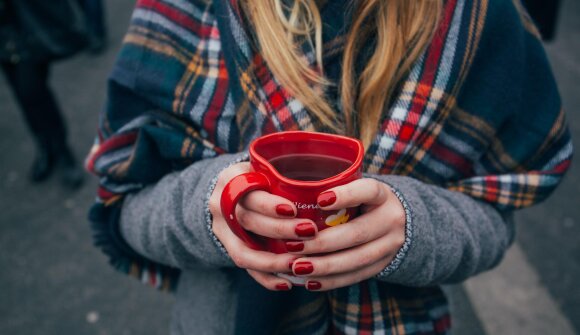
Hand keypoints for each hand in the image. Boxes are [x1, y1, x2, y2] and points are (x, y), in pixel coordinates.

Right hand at [208, 162, 318, 290]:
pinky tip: (287, 283)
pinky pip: (245, 268)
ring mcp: (221, 229)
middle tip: (309, 232)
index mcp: (232, 179)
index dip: (269, 204)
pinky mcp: (227, 248)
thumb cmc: (259, 177)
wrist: (228, 192)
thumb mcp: (264, 167)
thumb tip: (329, 185)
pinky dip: (266, 277)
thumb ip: (284, 174)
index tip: (293, 209)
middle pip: (247, 221)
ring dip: (272, 261)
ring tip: (298, 265)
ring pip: (243, 251)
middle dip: (279, 230)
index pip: (248, 192)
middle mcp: (221, 204)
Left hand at [288, 178, 405, 290]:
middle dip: (323, 242)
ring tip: (298, 267)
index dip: (346, 195)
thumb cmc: (363, 201)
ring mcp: (390, 245)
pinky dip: (332, 280)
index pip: (368, 191)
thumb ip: (334, 189)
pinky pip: (356, 275)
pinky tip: (310, 281)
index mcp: (382, 195)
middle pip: (357, 233)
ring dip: (324, 266)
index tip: (319, 200)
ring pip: (357, 259)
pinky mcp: (383, 265)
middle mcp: (391, 219)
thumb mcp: (356, 189)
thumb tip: (292, 194)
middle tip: (293, 246)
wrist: (398, 222)